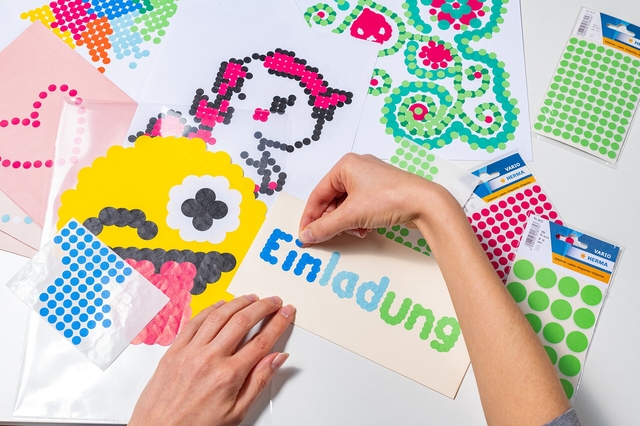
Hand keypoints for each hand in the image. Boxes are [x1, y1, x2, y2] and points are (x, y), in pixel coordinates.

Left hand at [129, 295, 294, 425]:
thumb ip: (259, 381)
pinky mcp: (174, 350)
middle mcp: (209, 359)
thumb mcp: (236, 413)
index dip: (278, 323)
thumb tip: (277, 359)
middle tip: (274, 301)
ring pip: (219, 315)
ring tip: (252, 298)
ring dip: (239, 302)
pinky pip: (195, 321)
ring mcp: (190, 352)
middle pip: (243, 321)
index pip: (262, 341)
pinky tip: (221, 305)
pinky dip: (211, 309)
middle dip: (263, 307)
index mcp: (228, 376)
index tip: (286, 313)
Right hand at [298, 153, 445, 244]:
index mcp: (345, 165)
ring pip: (347, 205)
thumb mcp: (351, 215)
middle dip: (332, 221)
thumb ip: (325, 227)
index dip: (310, 216)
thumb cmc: (390, 198)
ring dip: (347, 222)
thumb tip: (307, 235)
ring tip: (355, 231)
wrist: (425, 203)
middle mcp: (357, 168)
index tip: (305, 233)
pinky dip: (359, 219)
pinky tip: (366, 229)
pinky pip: (361, 206)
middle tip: (327, 237)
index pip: (318, 194)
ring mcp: (371, 179)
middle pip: (332, 200)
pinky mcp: (382, 190)